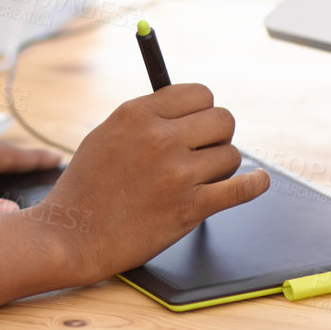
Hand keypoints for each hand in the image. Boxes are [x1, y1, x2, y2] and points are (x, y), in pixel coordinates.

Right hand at [34, 83, 269, 283]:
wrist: (72, 235)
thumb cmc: (85, 188)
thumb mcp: (106, 135)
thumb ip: (145, 118)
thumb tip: (186, 108)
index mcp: (137, 114)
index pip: (198, 93)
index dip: (203, 109)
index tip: (201, 121)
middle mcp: (159, 138)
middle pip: (222, 119)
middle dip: (217, 134)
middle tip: (205, 150)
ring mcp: (177, 174)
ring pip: (231, 154)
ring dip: (221, 166)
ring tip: (202, 177)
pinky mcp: (190, 208)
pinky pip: (240, 188)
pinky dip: (254, 185)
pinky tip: (258, 181)